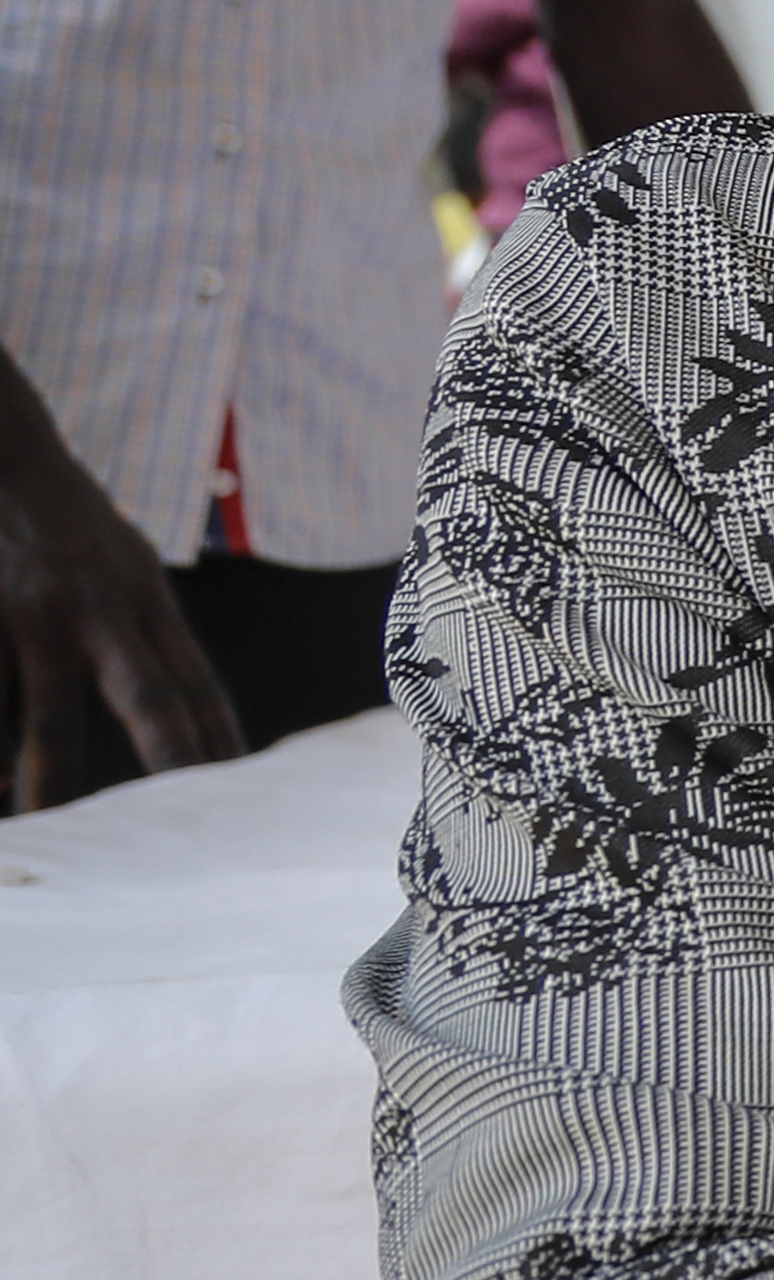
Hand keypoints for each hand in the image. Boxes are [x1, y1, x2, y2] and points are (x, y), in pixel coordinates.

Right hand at [0, 400, 238, 810]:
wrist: (6, 447)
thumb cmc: (64, 520)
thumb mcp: (121, 565)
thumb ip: (132, 636)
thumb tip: (153, 711)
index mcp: (148, 600)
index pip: (198, 685)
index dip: (220, 742)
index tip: (243, 798)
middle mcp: (107, 610)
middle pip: (150, 701)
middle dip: (171, 766)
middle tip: (187, 832)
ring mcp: (43, 613)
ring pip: (53, 716)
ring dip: (51, 780)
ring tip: (51, 828)